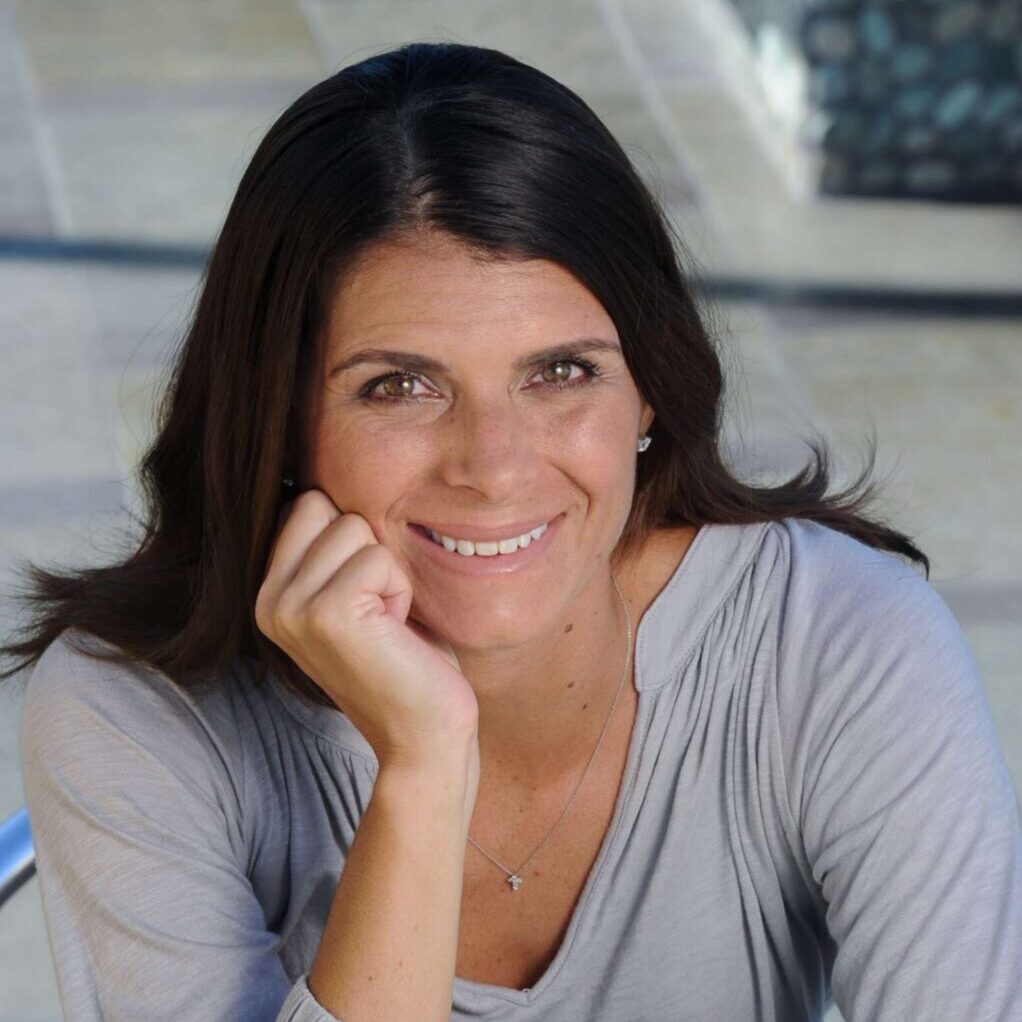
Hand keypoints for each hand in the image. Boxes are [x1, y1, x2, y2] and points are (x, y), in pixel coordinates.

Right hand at [255, 490, 479, 770]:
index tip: (365, 595)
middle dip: (369, 549)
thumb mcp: (358, 595)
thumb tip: (333, 484)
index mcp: (270, 593)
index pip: (306, 504)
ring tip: (386, 623)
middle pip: (327, 507)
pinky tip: (394, 632)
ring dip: (388, 573)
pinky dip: (400, 590)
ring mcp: (291, 608)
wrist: (423, 733)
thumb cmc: (405, 658)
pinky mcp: (327, 614)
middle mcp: (268, 600)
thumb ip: (335, 551)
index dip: (354, 540)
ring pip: (355, 527)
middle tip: (379, 609)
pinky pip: (378, 558)